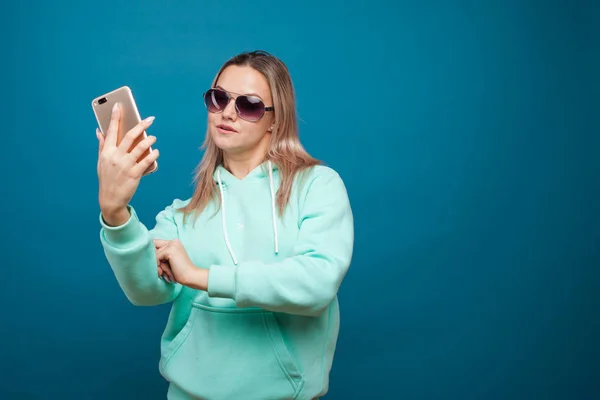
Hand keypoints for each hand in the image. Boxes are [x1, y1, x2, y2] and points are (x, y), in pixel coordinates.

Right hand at [97, 103, 158, 222]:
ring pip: (140, 148)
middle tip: (150, 119)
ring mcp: (125, 165)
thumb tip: (100, 131)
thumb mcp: (101, 162)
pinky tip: (156, 151)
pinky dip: (153, 155)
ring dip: (149, 140)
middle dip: (141, 126)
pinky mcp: (135, 174)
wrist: (110, 199)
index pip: (111, 131)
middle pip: (129, 137)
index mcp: (106, 152)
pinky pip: (146, 161)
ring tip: (154, 137)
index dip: (115, 118)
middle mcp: (116, 157)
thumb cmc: (107, 178)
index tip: (119, 106)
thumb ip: (102, 145)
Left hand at [154, 239, 206, 288]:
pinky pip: (156, 257)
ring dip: (157, 266)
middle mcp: (173, 241)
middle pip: (153, 248)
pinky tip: (166, 272)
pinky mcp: (170, 250)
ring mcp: (172, 244)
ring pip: (154, 254)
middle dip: (155, 262)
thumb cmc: (179, 272)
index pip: (155, 244)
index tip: (157, 266)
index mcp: (174, 242)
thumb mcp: (168, 261)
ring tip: (166, 273)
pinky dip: (158, 266)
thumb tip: (144, 254)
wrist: (191, 276)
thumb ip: (159, 256)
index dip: (152, 254)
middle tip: (162, 272)